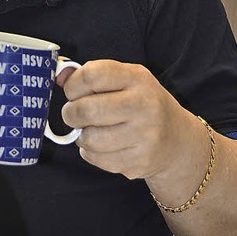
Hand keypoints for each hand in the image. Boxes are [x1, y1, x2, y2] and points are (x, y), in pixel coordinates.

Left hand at [56, 59, 192, 180]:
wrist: (177, 140)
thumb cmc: (140, 105)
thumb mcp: (124, 81)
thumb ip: (91, 76)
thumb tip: (59, 76)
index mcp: (137, 78)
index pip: (91, 75)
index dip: (72, 85)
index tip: (72, 92)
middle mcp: (144, 104)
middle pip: (86, 110)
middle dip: (71, 114)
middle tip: (74, 115)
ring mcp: (145, 135)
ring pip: (89, 138)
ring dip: (82, 136)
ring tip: (92, 131)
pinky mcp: (139, 161)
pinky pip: (96, 159)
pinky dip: (91, 153)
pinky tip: (104, 146)